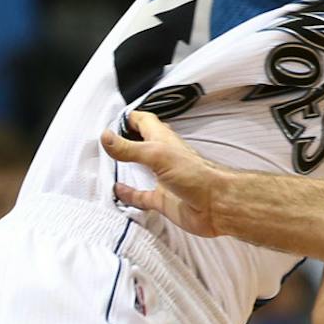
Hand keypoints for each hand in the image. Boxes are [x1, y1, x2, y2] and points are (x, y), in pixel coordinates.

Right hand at [105, 110, 233, 237]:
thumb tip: (106, 137)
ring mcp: (163, 179)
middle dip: (126, 139)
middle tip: (108, 139)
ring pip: (140, 170)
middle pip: (142, 143)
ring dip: (126, 167)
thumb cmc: (198, 176)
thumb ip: (130, 148)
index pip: (145, 122)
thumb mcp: (157, 155)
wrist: (217, 205)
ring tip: (108, 163)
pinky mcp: (163, 199)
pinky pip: (141, 196)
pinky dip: (129, 194)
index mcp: (163, 141)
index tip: (113, 119)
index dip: (130, 118)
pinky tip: (119, 192)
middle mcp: (163, 158)